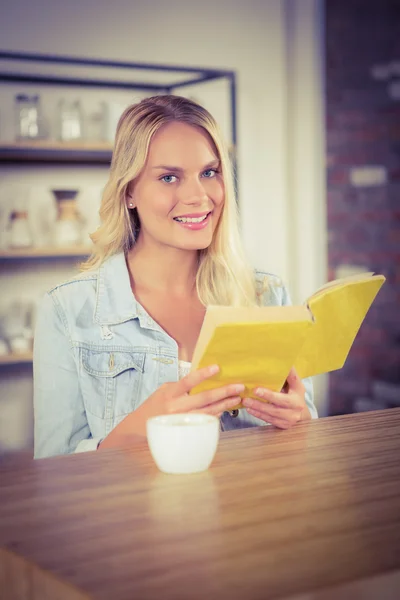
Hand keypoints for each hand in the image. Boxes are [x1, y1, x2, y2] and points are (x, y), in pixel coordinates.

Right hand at [99, 365, 243, 446]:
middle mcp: (177, 407)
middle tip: (239, 387)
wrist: (140, 427)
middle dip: (224, 392)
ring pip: (209, 411)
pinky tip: (226, 408)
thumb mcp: (164, 390)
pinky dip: (217, 413)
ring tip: (238, 398)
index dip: (203, 374)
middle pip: (204, 398)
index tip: (217, 367)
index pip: (188, 381)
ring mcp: (183, 420)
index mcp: (170, 393)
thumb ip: (181, 385)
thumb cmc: (154, 405)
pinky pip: (206, 421)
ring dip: (225, 404)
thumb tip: (202, 379)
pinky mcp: (187, 429)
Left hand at [242, 368, 310, 428]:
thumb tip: (285, 362)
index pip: (283, 396)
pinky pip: (269, 420)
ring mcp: (289, 419)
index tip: (256, 389)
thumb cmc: (296, 395)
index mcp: (297, 397)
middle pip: (276, 407)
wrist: (302, 414)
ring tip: (246, 402)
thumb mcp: (296, 384)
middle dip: (261, 402)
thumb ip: (290, 375)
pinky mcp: (283, 425)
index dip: (270, 394)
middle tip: (248, 397)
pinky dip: (259, 415)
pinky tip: (250, 410)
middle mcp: (294, 410)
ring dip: (257, 408)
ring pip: (271, 415)